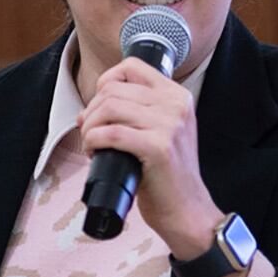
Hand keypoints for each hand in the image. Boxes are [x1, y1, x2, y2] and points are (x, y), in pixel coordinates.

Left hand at [78, 56, 222, 258]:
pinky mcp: (159, 147)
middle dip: (92, 110)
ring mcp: (170, 125)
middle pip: (114, 89)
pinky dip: (94, 141)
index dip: (106, 81)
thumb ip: (140, 111)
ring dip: (90, 126)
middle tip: (90, 132)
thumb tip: (93, 106)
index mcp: (178, 96)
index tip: (99, 105)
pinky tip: (96, 152)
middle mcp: (176, 105)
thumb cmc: (168, 175)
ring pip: (109, 107)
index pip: (132, 66)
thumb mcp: (164, 131)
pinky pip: (111, 133)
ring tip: (92, 143)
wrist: (187, 209)